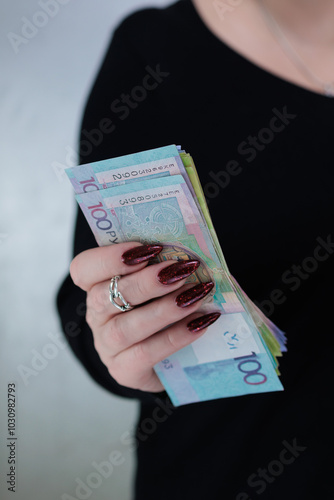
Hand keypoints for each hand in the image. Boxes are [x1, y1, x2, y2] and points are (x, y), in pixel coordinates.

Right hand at [70, 242, 219, 392]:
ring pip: (126, 328)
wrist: (166, 359)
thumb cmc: (159, 309)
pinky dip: (175, 337)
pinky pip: (146, 354)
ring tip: (195, 296)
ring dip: (164, 309)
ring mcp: (107, 346)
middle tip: (180, 270)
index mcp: (96, 286)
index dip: (110, 258)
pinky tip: (200, 324)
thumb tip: (186, 254)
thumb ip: (161, 267)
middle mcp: (96, 317)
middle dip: (145, 282)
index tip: (146, 248)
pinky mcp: (124, 371)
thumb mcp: (155, 286)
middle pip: (105, 297)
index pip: (83, 269)